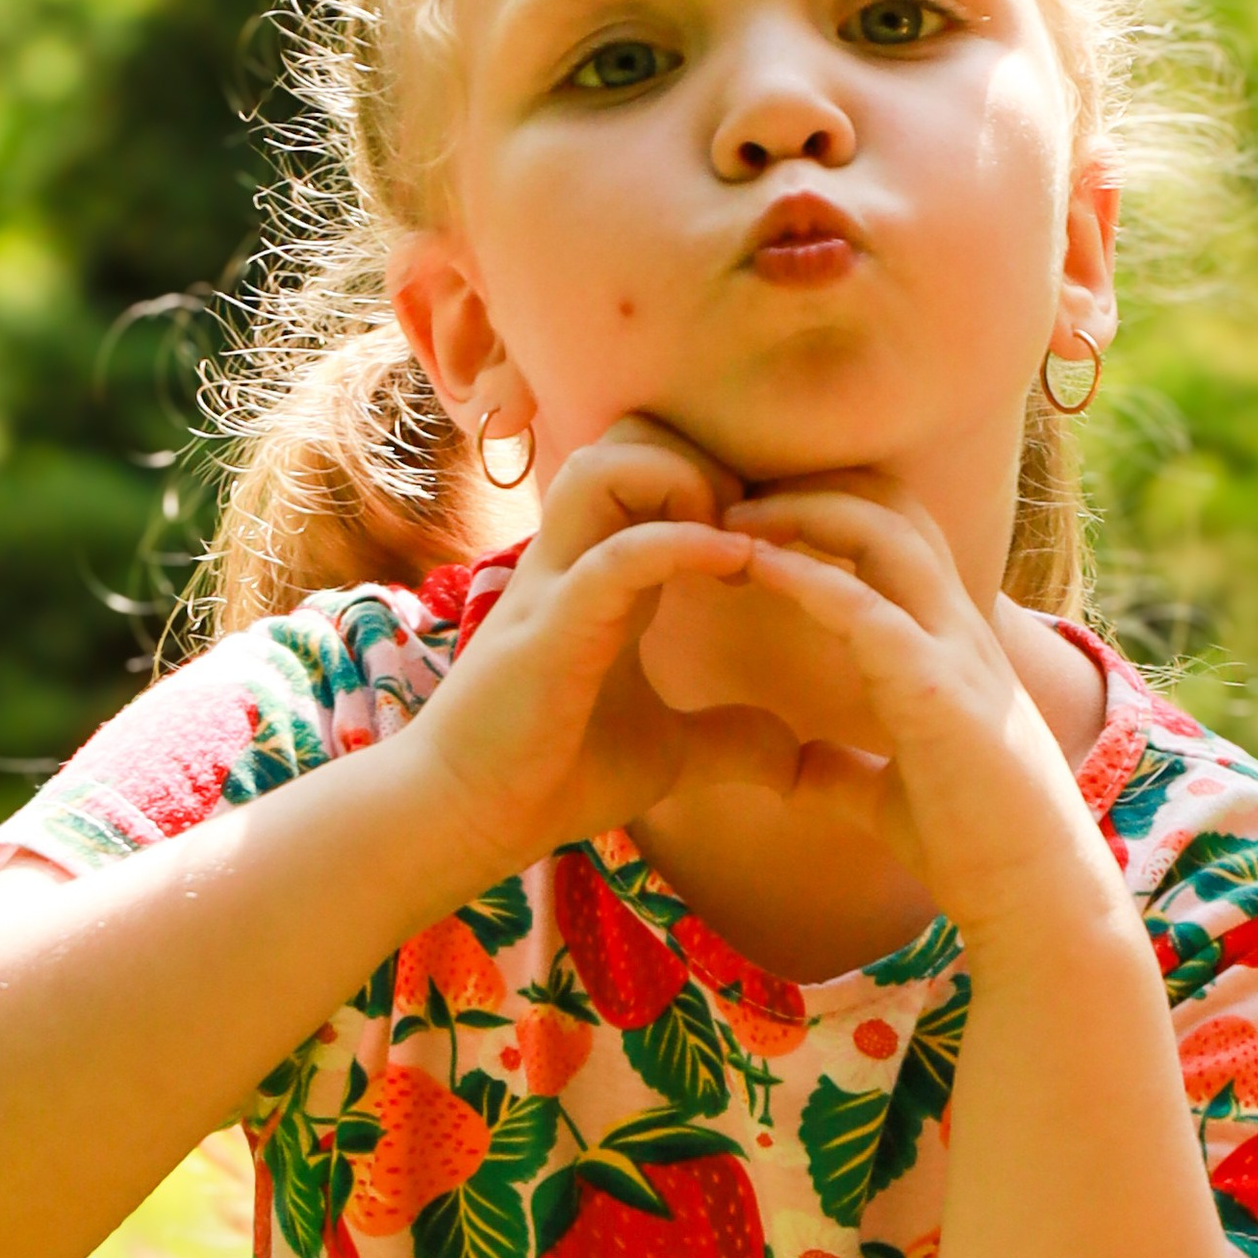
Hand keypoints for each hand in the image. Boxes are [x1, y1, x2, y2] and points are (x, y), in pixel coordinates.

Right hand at [407, 417, 804, 877]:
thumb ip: (725, 739)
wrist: (464, 820)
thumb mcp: (665, 752)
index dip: (716, 478)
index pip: (648, 465)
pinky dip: (679, 545)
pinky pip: (615, 555)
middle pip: (622, 437)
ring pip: (603, 468)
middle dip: (696, 458)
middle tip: (750, 530)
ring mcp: (556, 587)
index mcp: (603, 573)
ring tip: (733, 546)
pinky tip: (733, 567)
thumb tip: (792, 758)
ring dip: (680, 484)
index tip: (771, 542)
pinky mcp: (551, 630)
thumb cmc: (551, 775)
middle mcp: (575, 561)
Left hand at [727, 478, 1118, 936]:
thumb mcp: (892, 797)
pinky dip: (807, 575)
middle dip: (812, 488)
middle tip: (730, 497)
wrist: (1035, 902)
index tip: (752, 523)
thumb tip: (795, 768)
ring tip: (731, 516)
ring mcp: (955, 653)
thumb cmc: (974, 850)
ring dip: (803, 513)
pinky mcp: (940, 690)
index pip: (897, 534)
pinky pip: (867, 606)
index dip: (829, 511)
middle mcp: (959, 630)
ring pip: (885, 534)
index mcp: (949, 645)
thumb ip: (845, 769)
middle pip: (893, 508)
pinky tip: (754, 564)